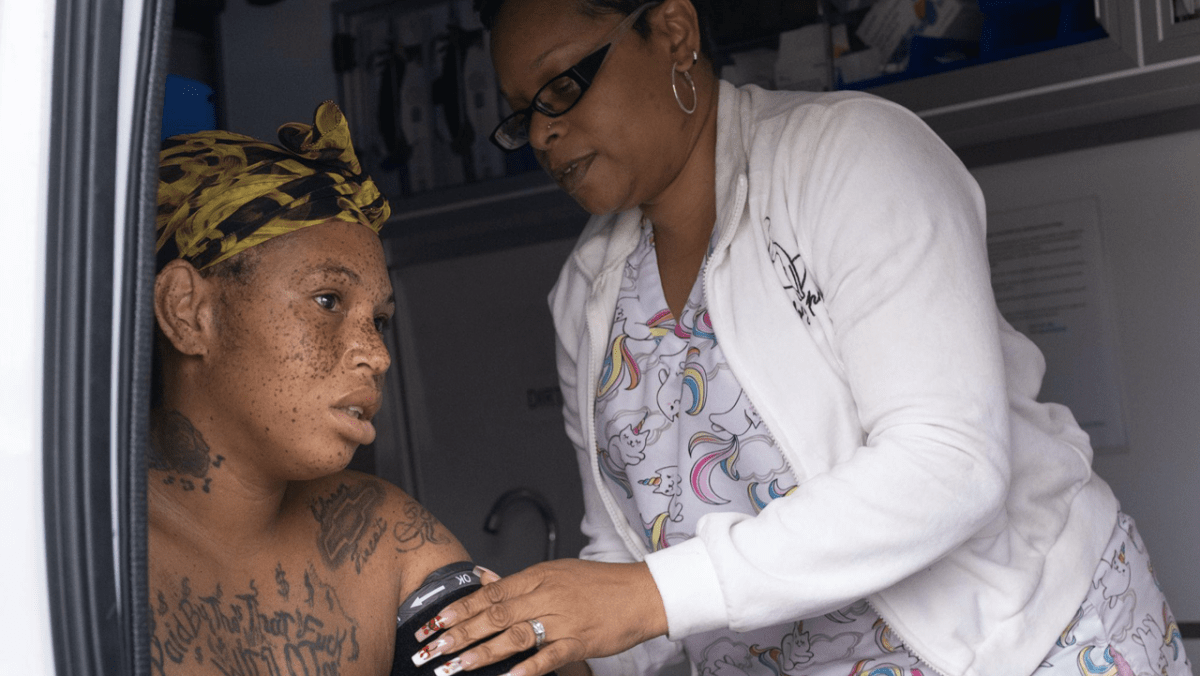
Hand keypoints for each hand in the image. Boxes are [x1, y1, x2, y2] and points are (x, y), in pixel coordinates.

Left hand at [410, 559, 666, 675]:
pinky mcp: (579, 641)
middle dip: (458, 633)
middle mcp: (546, 596)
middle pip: (494, 615)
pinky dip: (527, 668)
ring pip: (514, 636)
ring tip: (455, 667)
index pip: (489, 594)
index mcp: (538, 576)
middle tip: (431, 648)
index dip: (458, 609)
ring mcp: (562, 620)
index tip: (433, 622)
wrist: (641, 593)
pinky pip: (548, 657)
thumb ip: (519, 582)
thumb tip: (484, 582)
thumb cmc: (599, 583)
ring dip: (481, 653)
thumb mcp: (556, 572)